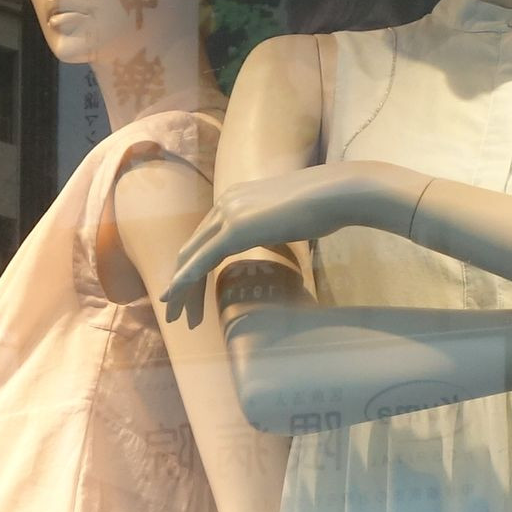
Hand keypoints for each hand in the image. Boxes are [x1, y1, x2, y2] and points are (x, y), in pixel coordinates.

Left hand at [160, 163, 418, 322]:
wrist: (337, 194)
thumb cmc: (323, 208)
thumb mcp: (287, 220)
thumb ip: (271, 228)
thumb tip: (275, 238)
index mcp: (235, 200)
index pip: (206, 239)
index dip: (195, 268)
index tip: (193, 296)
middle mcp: (226, 203)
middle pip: (194, 249)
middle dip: (182, 283)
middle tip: (175, 313)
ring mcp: (229, 213)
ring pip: (193, 256)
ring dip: (182, 288)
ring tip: (176, 317)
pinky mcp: (236, 228)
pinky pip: (203, 259)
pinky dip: (186, 279)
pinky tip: (175, 295)